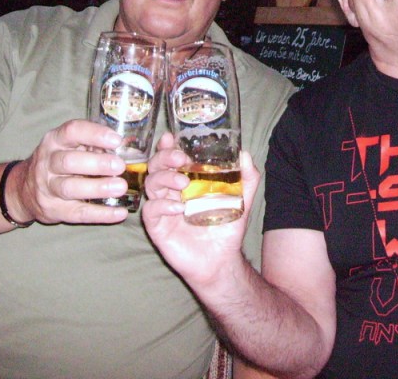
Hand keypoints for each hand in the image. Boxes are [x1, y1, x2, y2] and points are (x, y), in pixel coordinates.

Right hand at [10, 118, 132, 225]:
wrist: (24, 189)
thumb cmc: (58, 161)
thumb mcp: (67, 146)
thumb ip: (92, 144)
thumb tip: (128, 146)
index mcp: (55, 140)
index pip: (72, 131)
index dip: (94, 134)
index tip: (116, 140)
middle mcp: (48, 162)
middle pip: (69, 162)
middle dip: (97, 164)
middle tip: (120, 166)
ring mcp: (48, 187)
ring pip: (70, 188)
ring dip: (97, 188)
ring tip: (121, 187)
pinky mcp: (54, 210)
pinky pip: (78, 213)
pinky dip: (100, 214)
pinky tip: (119, 212)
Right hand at [142, 132, 257, 286]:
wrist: (221, 260)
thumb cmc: (226, 227)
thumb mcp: (241, 199)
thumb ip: (246, 178)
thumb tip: (245, 154)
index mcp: (186, 180)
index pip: (171, 158)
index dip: (167, 146)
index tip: (170, 137)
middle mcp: (171, 191)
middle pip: (156, 166)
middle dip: (164, 158)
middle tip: (179, 159)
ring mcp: (163, 208)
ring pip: (151, 184)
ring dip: (165, 178)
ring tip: (183, 183)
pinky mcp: (157, 227)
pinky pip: (151, 211)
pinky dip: (162, 205)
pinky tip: (178, 207)